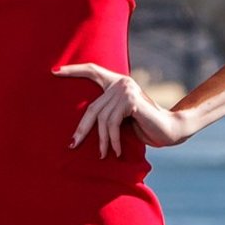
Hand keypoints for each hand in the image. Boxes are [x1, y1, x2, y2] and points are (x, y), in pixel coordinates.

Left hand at [52, 63, 193, 155]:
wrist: (169, 130)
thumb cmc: (144, 127)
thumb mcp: (121, 119)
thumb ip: (106, 113)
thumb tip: (82, 125)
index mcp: (117, 82)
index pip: (93, 70)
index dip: (74, 70)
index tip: (54, 71)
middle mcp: (121, 82)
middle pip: (93, 107)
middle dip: (82, 128)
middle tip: (73, 145)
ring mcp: (126, 89)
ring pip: (102, 118)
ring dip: (103, 141)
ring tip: (104, 154)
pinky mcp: (130, 100)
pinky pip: (113, 123)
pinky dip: (113, 140)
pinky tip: (116, 151)